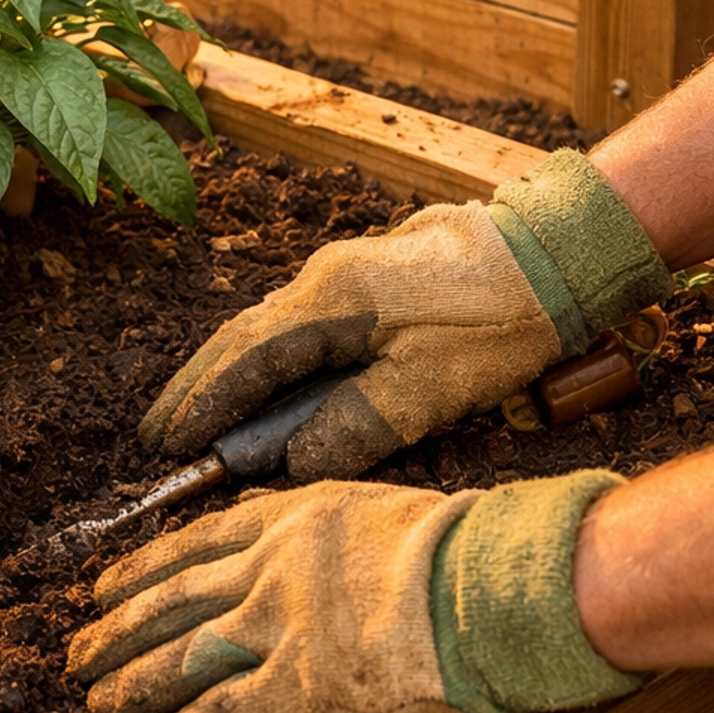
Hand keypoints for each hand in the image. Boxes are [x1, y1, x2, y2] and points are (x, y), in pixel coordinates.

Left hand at [67, 479, 494, 712]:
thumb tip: (287, 537)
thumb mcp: (374, 510)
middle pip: (170, 600)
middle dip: (117, 629)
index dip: (139, 569)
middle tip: (77, 653)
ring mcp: (282, 623)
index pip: (192, 544)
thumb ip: (320, 530)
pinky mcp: (304, 683)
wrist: (491, 579)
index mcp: (292, 518)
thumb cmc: (457, 549)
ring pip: (180, 655)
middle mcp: (272, 566)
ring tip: (94, 704)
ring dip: (130, 682)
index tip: (103, 588)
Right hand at [140, 201, 560, 478]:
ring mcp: (344, 273)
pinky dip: (265, 357)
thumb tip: (293, 461)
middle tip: (159, 435)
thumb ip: (355, 426)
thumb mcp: (429, 389)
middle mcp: (323, 280)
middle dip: (197, 388)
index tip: (170, 445)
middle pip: (240, 338)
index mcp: (330, 303)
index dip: (205, 406)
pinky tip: (263, 382)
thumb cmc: (497, 322)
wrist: (554, 251)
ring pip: (264, 327)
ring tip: (198, 415)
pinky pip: (294, 321)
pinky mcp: (368, 278)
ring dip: (228, 373)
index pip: (246, 360)